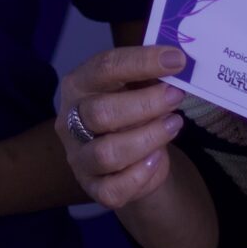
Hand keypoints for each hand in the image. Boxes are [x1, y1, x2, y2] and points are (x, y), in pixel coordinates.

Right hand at [54, 44, 189, 210]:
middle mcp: (69, 120)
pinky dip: (140, 175)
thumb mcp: (138, 88)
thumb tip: (177, 60)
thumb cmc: (132, 112)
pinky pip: (113, 189)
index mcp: (78, 84)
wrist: (131, 157)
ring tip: (174, 124)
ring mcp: (78, 156)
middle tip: (176, 96)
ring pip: (107, 153)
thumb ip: (150, 75)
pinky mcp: (91, 186)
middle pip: (101, 112)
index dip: (141, 61)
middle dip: (146, 104)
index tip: (177, 59)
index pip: (104, 68)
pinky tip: (157, 159)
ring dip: (148, 138)